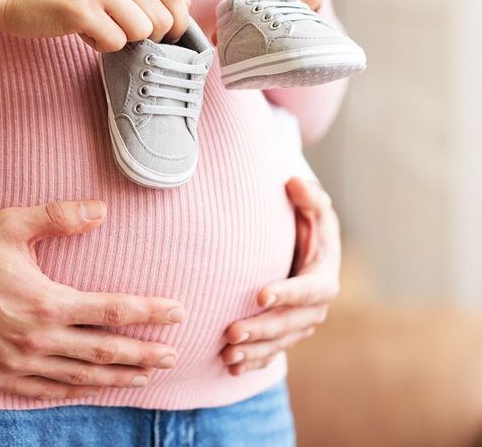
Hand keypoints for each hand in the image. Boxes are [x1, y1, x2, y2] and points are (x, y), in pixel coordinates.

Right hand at [0, 0, 189, 49]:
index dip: (177, 22)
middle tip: (120, 34)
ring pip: (141, 33)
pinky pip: (114, 44)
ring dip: (122, 40)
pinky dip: (100, 46)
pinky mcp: (81, 11)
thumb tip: (183, 5)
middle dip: (147, 37)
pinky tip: (82, 33)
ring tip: (97, 29)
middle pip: (162, 20)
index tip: (165, 37)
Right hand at [0, 200, 185, 399]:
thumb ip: (60, 217)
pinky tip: (90, 388)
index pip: (112, 310)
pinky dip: (75, 390)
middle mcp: (35, 339)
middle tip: (174, 356)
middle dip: (144, 354)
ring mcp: (15, 363)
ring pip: (80, 376)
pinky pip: (45, 390)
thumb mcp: (11, 224)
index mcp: (45, 302)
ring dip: (117, 377)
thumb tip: (102, 210)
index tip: (177, 312)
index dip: (150, 312)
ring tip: (145, 377)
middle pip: (104, 351)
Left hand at [220, 177, 340, 374]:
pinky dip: (252, 362)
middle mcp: (315, 309)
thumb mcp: (314, 208)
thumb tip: (294, 182)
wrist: (303, 250)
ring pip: (278, 344)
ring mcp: (300, 326)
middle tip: (231, 331)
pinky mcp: (285, 336)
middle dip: (262, 329)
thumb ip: (309, 197)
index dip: (288, 293)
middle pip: (290, 324)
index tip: (260, 294)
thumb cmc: (307, 224)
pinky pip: (270, 353)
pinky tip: (229, 367)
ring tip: (227, 353)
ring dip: (254, 350)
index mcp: (324, 279)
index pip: (310, 290)